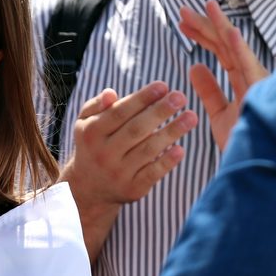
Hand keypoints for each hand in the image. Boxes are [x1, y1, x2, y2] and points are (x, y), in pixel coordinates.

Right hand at [63, 81, 197, 207]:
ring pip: (148, 150)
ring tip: (191, 117)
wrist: (89, 187)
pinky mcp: (132, 189)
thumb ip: (96, 104)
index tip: (163, 86)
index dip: (142, 98)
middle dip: (160, 111)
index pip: (119, 112)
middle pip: (136, 129)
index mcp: (90, 133)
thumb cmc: (93, 145)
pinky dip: (167, 161)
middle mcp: (102, 154)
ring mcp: (117, 173)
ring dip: (172, 132)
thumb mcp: (84, 123)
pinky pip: (153, 173)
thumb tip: (111, 93)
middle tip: (180, 97)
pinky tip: (181, 148)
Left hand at [179, 1, 268, 151]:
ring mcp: (258, 83)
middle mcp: (252, 77)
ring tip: (207, 6)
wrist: (253, 166)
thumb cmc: (242, 141)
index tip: (181, 23)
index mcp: (243, 81)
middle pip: (226, 45)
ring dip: (221, 27)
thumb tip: (195, 66)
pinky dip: (239, 49)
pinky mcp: (261, 93)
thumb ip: (209, 90)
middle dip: (206, 25)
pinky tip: (228, 32)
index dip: (202, 36)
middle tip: (183, 9)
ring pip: (238, 49)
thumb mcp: (218, 113)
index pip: (220, 52)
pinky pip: (250, 68)